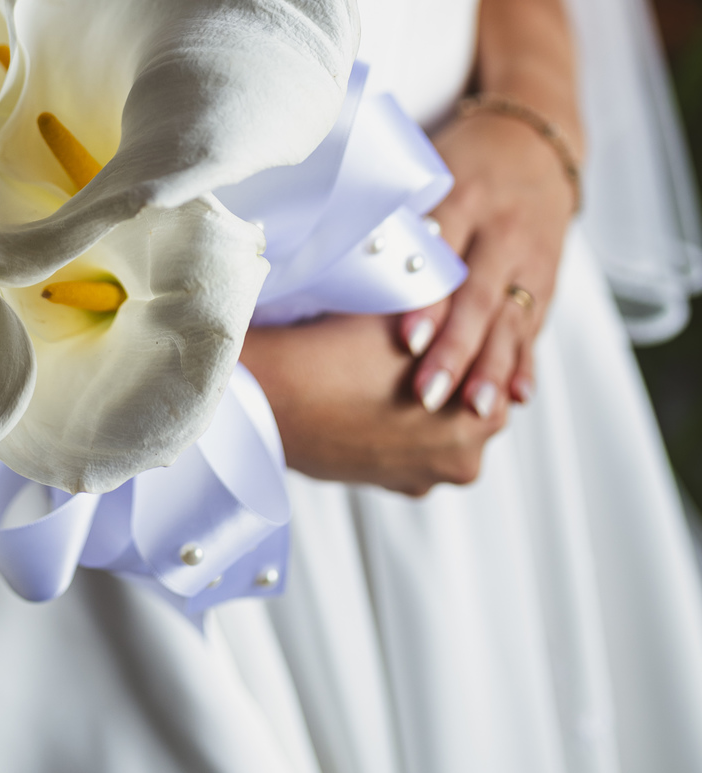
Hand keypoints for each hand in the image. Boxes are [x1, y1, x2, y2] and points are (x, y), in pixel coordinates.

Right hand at [242, 311, 508, 496]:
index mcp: (481, 417)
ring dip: (426, 402)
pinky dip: (397, 425)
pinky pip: (406, 448)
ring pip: (438, 428)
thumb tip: (474, 288)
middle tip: (425, 336)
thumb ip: (455, 310)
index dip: (477, 333)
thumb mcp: (414, 314)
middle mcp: (463, 460)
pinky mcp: (387, 484)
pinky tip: (371, 394)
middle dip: (455, 372)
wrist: (273, 397)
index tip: (458, 310)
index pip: (500, 369)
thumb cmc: (342, 348)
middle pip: (473, 403)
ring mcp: (422, 478)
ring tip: (391, 365)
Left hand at [399, 111, 576, 418]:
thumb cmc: (465, 161)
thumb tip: (335, 251)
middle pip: (478, 297)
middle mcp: (502, 230)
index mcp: (465, 197)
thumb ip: (397, 213)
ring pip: (511, 320)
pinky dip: (526, 362)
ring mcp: (530, 258)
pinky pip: (535, 326)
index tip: (407, 340)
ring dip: (493, 369)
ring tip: (476, 410)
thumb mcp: (430, 171)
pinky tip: (518, 395)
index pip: (444, 254)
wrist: (534, 144)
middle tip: (429, 395)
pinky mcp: (547, 280)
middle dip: (455, 350)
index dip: (426, 299)